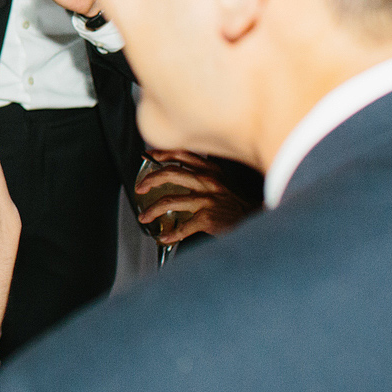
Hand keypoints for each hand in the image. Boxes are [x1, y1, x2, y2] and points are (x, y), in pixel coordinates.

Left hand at [136, 148, 256, 244]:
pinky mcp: (207, 218)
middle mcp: (207, 181)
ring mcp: (207, 200)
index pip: (181, 155)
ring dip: (152, 210)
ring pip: (170, 201)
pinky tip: (165, 237)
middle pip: (171, 173)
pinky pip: (182, 227)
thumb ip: (198, 175)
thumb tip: (172, 173)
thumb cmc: (232, 203)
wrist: (251, 221)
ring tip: (144, 217)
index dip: (162, 154)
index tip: (147, 156)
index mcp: (209, 170)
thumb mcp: (218, 182)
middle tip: (140, 187)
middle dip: (150, 180)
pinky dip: (171, 234)